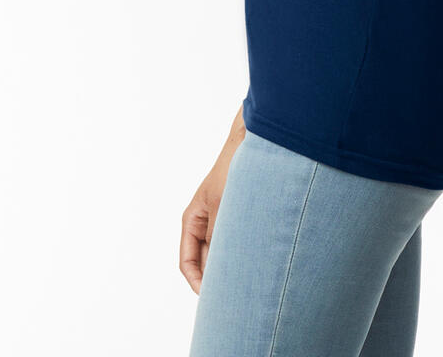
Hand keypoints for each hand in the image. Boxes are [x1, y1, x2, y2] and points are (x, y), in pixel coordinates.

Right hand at [179, 116, 245, 293]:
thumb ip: (218, 236)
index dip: (197, 283)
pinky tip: (255, 262)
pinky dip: (240, 254)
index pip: (187, 262)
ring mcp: (219, 220)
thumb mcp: (222, 206)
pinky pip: (234, 243)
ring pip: (220, 253)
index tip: (211, 298)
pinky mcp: (236, 217)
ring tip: (245, 282)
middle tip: (231, 298)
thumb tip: (220, 267)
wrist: (249, 144)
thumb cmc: (232, 169)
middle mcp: (203, 223)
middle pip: (204, 262)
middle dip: (215, 279)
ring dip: (230, 266)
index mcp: (192, 220)